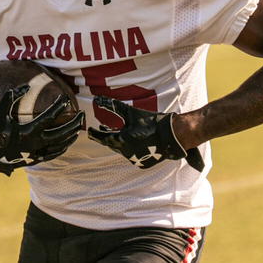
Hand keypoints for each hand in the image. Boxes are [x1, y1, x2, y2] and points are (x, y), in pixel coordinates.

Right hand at [0, 85, 84, 175]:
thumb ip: (11, 97)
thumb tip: (26, 86)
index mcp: (27, 132)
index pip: (48, 118)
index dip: (58, 107)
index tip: (64, 99)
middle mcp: (34, 144)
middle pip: (61, 134)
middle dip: (73, 123)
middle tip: (81, 114)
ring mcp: (36, 154)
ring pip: (60, 145)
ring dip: (71, 135)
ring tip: (79, 126)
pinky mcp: (36, 160)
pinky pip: (54, 154)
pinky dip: (63, 147)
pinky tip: (68, 141)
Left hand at [87, 96, 205, 171]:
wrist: (172, 135)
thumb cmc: (150, 122)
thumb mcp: (130, 112)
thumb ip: (112, 106)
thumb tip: (97, 99)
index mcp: (121, 141)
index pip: (103, 138)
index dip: (96, 134)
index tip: (90, 132)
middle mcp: (126, 153)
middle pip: (113, 144)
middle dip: (109, 137)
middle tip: (102, 130)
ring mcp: (135, 160)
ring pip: (123, 150)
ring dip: (121, 142)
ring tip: (121, 134)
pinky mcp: (143, 164)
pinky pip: (133, 155)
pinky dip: (132, 148)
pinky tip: (136, 141)